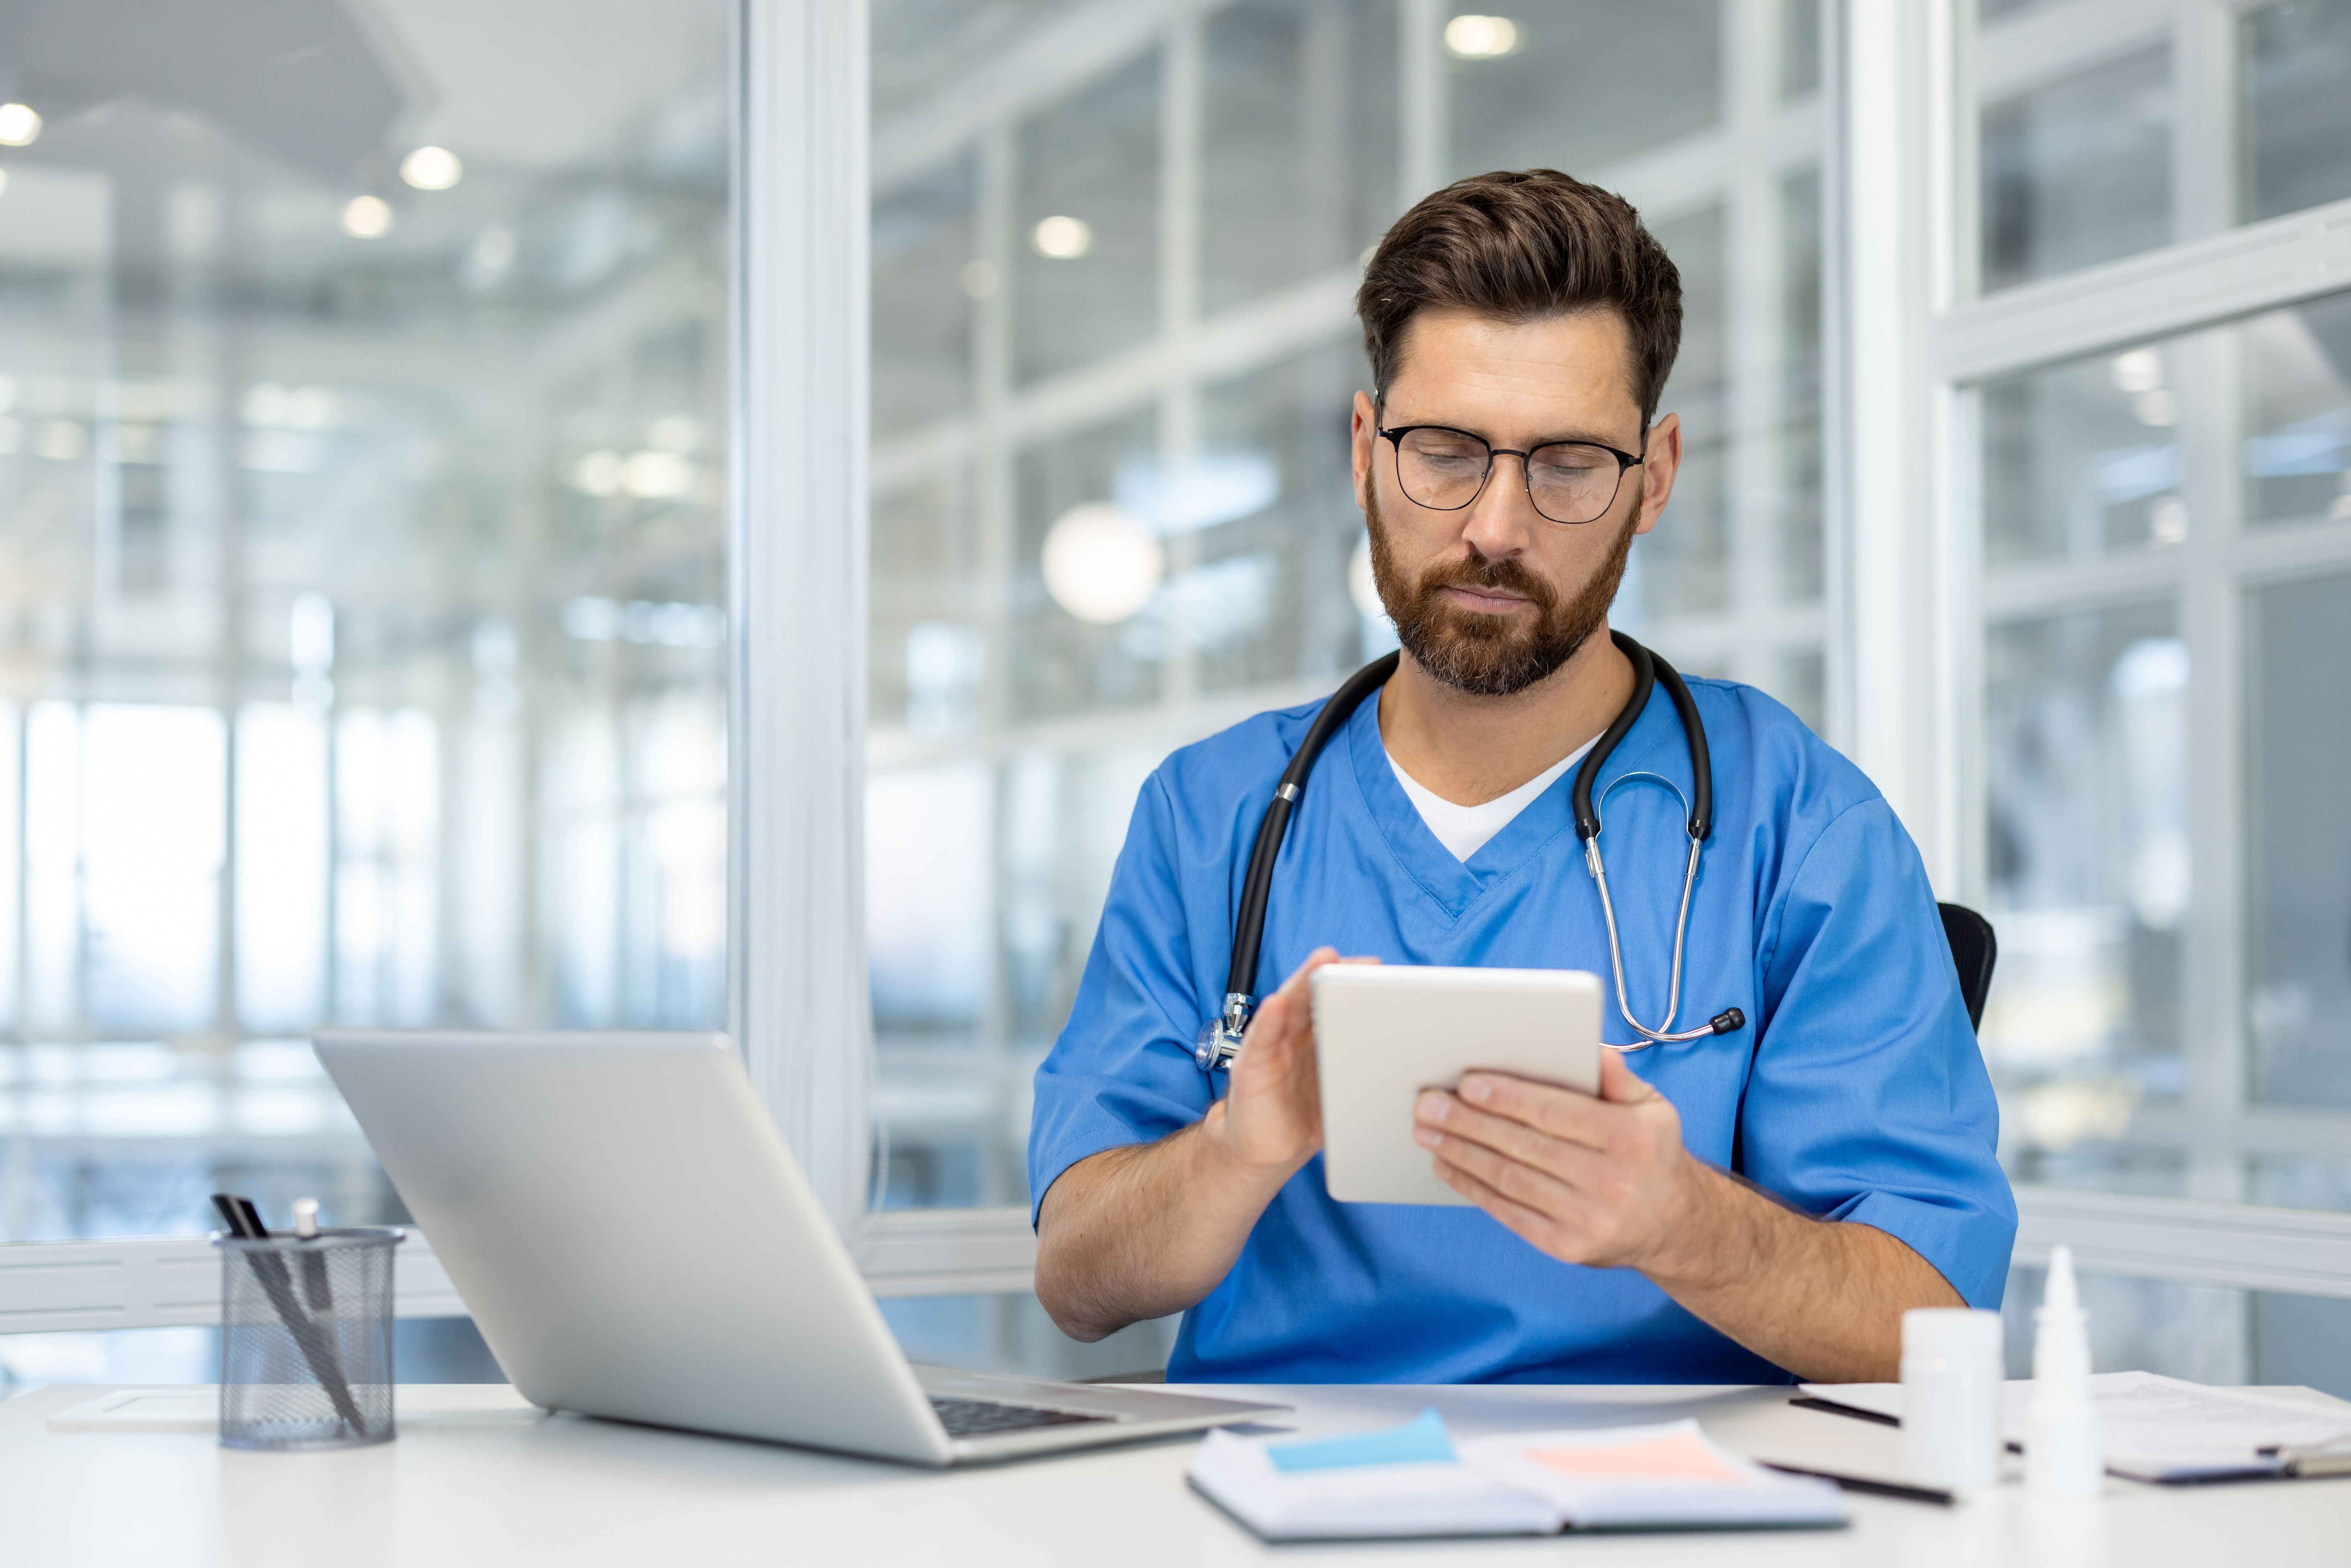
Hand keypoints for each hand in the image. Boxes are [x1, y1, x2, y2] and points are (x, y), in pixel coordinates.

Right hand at [1202, 948, 1371, 1180]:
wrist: (1265, 1153)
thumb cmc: (1304, 1118)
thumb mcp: (1342, 1091)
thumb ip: (1364, 1071)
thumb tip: (1413, 1063)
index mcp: (1318, 1036)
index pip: (1334, 1001)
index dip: (1354, 984)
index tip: (1379, 970)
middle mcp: (1294, 1034)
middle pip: (1313, 996)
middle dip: (1335, 974)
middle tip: (1360, 962)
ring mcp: (1271, 1047)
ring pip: (1287, 1007)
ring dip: (1303, 983)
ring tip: (1320, 963)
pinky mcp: (1250, 1067)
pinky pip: (1261, 1040)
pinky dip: (1268, 1022)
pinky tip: (1277, 1005)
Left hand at [1412, 1051, 1704, 1275]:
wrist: (1673, 1224)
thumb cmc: (1650, 1152)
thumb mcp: (1653, 1108)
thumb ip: (1620, 1078)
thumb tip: (1594, 1050)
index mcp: (1630, 1139)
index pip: (1557, 1112)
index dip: (1509, 1097)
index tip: (1467, 1083)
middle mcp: (1612, 1181)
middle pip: (1525, 1145)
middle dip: (1469, 1123)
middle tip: (1427, 1103)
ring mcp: (1589, 1219)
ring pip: (1510, 1180)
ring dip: (1461, 1153)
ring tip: (1427, 1131)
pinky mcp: (1567, 1247)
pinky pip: (1510, 1213)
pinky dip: (1473, 1188)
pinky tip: (1447, 1166)